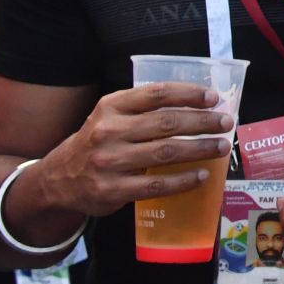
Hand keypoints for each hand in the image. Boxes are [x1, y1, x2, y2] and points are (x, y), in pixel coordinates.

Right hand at [33, 83, 231, 218]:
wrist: (57, 180)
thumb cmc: (96, 142)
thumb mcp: (109, 117)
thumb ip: (142, 110)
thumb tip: (196, 107)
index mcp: (111, 106)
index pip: (156, 94)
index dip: (188, 94)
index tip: (213, 98)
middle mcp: (108, 131)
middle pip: (166, 122)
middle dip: (202, 122)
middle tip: (226, 123)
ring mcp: (110, 162)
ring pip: (165, 152)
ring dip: (199, 149)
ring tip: (220, 147)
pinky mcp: (113, 190)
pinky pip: (156, 185)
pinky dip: (183, 180)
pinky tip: (201, 176)